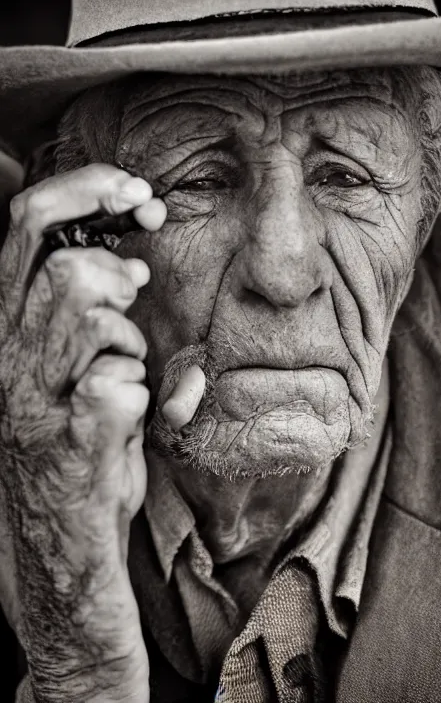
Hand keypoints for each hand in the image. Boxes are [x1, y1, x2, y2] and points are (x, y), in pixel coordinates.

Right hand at [0, 164, 165, 702]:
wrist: (62, 531)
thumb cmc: (79, 432)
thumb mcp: (81, 355)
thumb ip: (99, 305)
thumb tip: (136, 263)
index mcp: (11, 320)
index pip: (29, 223)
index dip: (87, 191)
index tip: (140, 194)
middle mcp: (11, 352)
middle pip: (68, 269)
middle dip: (119, 269)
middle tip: (141, 284)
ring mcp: (36, 398)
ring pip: (94, 317)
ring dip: (130, 335)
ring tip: (128, 363)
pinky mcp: (70, 442)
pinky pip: (116, 386)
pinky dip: (144, 389)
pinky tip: (137, 406)